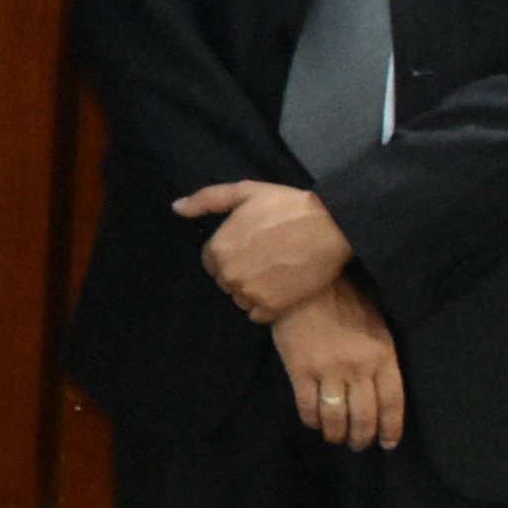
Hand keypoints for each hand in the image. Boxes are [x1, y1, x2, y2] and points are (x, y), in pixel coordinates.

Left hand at [176, 180, 355, 321]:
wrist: (331, 227)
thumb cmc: (288, 206)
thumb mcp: (245, 192)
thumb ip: (206, 200)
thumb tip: (176, 207)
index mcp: (218, 249)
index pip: (212, 261)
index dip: (231, 252)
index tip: (253, 244)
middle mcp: (229, 275)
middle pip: (226, 280)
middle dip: (241, 270)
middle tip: (268, 255)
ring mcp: (249, 294)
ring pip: (240, 298)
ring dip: (253, 289)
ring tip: (277, 270)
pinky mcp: (271, 309)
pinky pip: (257, 314)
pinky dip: (267, 305)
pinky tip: (282, 287)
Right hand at [272, 278, 404, 451]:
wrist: (306, 285)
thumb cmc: (345, 302)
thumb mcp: (377, 325)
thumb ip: (381, 357)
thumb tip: (381, 393)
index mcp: (382, 354)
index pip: (391, 402)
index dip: (390, 428)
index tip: (387, 443)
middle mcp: (358, 366)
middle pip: (364, 416)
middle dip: (362, 437)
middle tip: (357, 444)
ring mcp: (328, 369)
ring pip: (336, 417)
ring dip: (336, 434)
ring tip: (335, 438)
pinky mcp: (301, 370)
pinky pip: (308, 406)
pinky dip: (312, 420)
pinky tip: (314, 422)